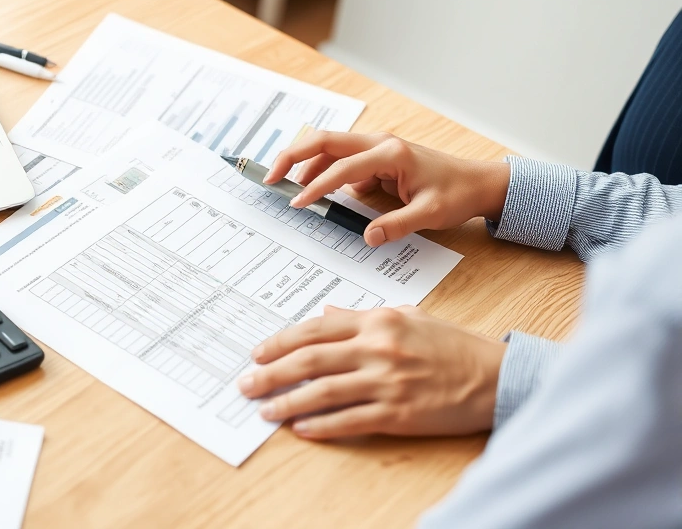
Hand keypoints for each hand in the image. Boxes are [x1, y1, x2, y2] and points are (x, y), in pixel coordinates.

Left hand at [237, 305, 506, 438]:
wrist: (495, 376)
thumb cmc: (452, 346)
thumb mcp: (408, 317)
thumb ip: (363, 317)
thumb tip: (326, 313)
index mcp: (378, 321)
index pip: (316, 328)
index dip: (281, 341)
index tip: (257, 352)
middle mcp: (379, 348)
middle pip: (310, 360)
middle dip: (271, 373)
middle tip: (246, 383)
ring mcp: (388, 382)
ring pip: (323, 392)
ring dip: (288, 402)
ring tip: (264, 410)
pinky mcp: (399, 413)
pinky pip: (350, 420)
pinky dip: (322, 425)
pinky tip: (301, 429)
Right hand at [263, 131, 510, 246]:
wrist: (477, 182)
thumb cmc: (456, 194)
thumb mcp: (430, 214)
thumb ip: (397, 225)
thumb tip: (367, 238)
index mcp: (390, 153)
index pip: (341, 167)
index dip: (316, 186)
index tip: (298, 204)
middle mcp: (379, 143)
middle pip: (324, 141)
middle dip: (293, 156)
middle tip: (269, 177)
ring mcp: (376, 148)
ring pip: (328, 147)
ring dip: (303, 163)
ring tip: (282, 185)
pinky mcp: (375, 157)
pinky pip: (339, 159)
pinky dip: (319, 170)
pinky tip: (310, 189)